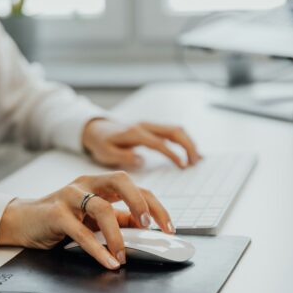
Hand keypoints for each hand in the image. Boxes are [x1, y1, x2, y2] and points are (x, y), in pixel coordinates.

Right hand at [0, 172, 173, 269]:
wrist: (22, 221)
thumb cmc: (59, 218)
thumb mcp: (92, 218)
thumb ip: (116, 219)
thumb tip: (143, 228)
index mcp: (99, 183)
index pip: (135, 187)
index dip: (155, 206)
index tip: (168, 227)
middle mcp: (86, 184)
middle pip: (122, 181)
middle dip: (142, 203)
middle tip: (151, 227)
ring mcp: (70, 196)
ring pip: (102, 208)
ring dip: (118, 235)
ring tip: (123, 256)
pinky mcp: (55, 213)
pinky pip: (81, 232)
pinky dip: (97, 249)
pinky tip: (108, 262)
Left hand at [82, 119, 201, 168]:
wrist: (96, 129)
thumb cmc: (101, 143)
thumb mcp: (105, 153)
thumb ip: (122, 156)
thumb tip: (141, 160)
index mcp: (135, 133)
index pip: (159, 142)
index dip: (172, 154)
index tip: (182, 166)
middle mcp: (145, 126)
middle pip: (173, 131)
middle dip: (188, 146)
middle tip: (195, 163)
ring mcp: (149, 125)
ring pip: (175, 129)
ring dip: (188, 143)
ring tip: (196, 159)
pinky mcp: (151, 128)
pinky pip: (171, 132)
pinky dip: (183, 140)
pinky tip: (190, 152)